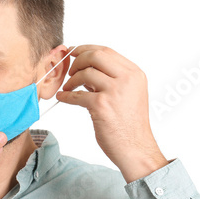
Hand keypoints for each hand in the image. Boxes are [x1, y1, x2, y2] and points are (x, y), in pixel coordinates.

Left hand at [56, 45, 167, 183]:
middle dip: (77, 60)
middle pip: (95, 55)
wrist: (136, 149)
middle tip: (69, 70)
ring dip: (71, 80)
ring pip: (85, 73)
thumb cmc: (130, 125)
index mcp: (134, 74)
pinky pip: (77, 95)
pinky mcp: (102, 106)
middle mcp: (127, 79)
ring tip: (68, 88)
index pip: (106, 51)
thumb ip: (111, 79)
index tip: (74, 52)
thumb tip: (87, 68)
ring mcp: (115, 92)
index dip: (86, 49)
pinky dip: (66, 95)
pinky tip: (63, 97)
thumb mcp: (129, 94)